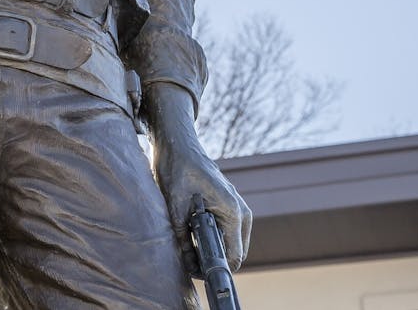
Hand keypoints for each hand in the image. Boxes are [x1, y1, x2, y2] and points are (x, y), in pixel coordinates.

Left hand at [142, 83, 251, 270]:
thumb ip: (184, 241)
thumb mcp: (175, 209)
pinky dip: (216, 237)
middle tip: (189, 260)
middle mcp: (242, 211)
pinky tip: (195, 232)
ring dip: (215, 249)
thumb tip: (188, 267)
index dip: (215, 269)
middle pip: (236, 252)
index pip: (234, 257)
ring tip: (190, 245)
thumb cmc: (177, 171)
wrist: (178, 146)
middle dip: (215, 260)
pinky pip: (229, 231)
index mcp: (233, 212)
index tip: (195, 271)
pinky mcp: (232, 205)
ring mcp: (239, 207)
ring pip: (233, 242)